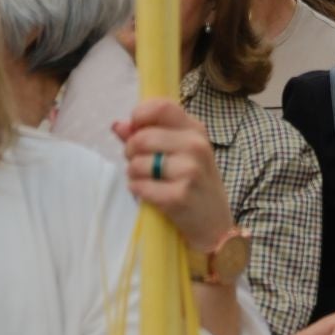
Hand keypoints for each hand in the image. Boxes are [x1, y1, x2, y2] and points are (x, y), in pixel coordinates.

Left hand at [115, 99, 235, 256]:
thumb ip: (148, 135)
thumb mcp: (180, 155)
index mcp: (196, 130)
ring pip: (137, 163)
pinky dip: (138, 191)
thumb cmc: (194, 186)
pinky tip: (151, 195)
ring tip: (149, 182)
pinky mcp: (179, 196)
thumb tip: (119, 125)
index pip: (161, 107)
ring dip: (134, 175)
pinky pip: (139, 186)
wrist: (215, 227)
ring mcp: (190, 171)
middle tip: (141, 165)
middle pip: (142, 137)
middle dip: (131, 153)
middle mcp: (196, 146)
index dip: (139, 117)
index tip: (136, 131)